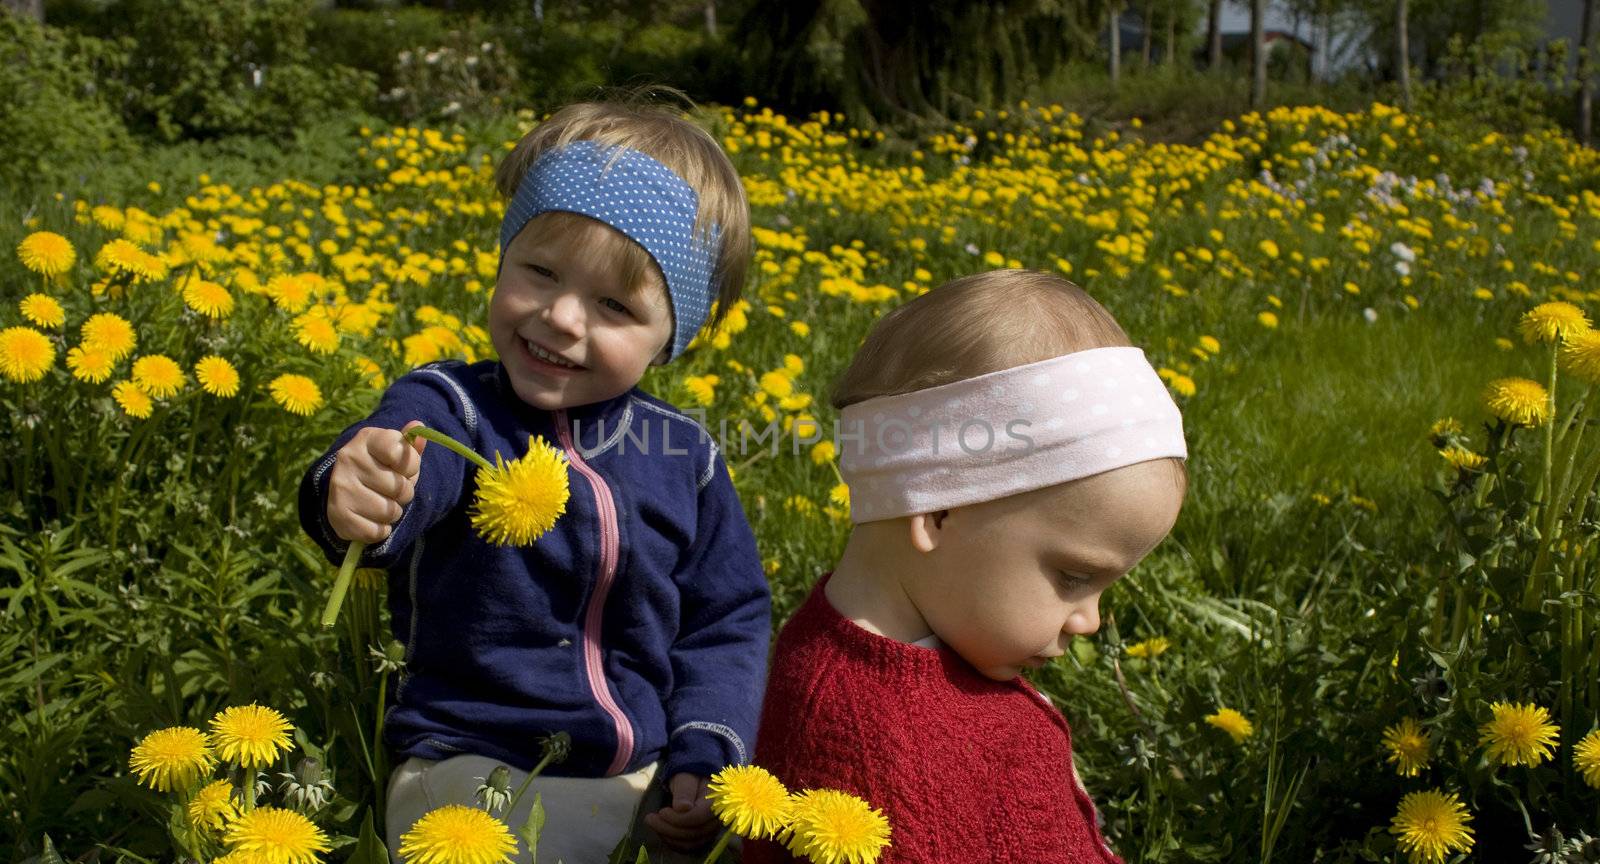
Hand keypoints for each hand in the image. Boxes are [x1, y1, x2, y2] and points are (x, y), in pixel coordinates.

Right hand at [326, 420, 426, 543]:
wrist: (346, 490)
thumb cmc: (381, 468)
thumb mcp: (396, 452)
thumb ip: (410, 444)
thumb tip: (418, 426)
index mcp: (367, 438)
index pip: (402, 452)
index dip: (411, 466)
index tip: (402, 468)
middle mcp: (349, 458)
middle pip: (400, 487)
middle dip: (403, 493)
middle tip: (391, 490)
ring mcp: (340, 486)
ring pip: (389, 511)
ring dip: (392, 513)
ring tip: (381, 503)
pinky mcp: (337, 514)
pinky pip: (376, 531)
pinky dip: (380, 530)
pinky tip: (371, 519)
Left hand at [643, 773, 718, 851]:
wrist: (695, 783)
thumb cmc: (690, 778)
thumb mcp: (685, 778)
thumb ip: (684, 791)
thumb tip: (683, 808)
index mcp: (714, 803)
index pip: (697, 818)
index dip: (677, 819)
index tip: (661, 812)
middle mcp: (715, 820)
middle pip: (693, 833)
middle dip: (668, 828)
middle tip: (650, 818)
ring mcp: (710, 831)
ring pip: (689, 843)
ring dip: (668, 836)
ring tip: (653, 823)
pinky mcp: (701, 838)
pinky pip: (686, 846)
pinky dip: (671, 842)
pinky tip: (661, 831)